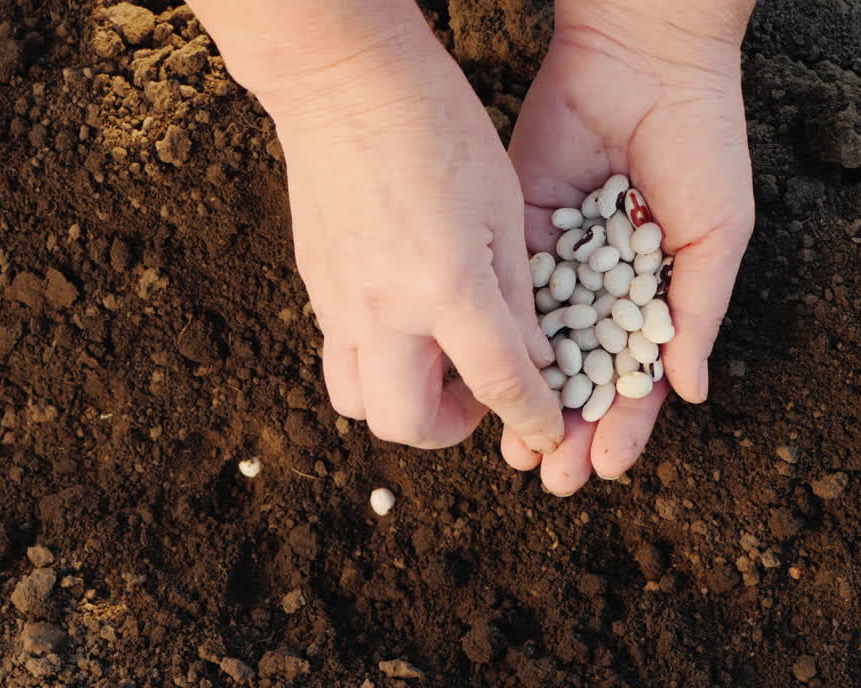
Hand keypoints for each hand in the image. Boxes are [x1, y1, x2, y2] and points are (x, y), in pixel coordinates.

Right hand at [271, 29, 565, 451]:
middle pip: (404, 423)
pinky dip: (376, 362)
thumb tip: (533, 358)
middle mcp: (382, 309)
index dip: (531, 417)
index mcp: (445, 286)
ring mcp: (337, 301)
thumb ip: (517, 295)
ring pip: (355, 401)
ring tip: (439, 364)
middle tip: (481, 395)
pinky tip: (407, 322)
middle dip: (452, 428)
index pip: (497, 384)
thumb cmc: (437, 126)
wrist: (343, 83)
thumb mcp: (503, 206)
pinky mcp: (313, 285)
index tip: (546, 430)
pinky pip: (338, 353)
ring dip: (402, 403)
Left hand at [500, 2, 755, 492]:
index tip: (607, 468)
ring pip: (542, 346)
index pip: (638, 373)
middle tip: (552, 480)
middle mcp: (606, 284)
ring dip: (531, 400)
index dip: (624, 422)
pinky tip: (491, 382)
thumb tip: (690, 394)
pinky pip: (513, 293)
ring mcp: (562, 260)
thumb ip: (697, 314)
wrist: (644, 59)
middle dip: (569, 427)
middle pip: (583, 371)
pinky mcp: (522, 230)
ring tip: (518, 451)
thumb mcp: (716, 235)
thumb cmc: (701, 143)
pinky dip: (504, 340)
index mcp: (658, 290)